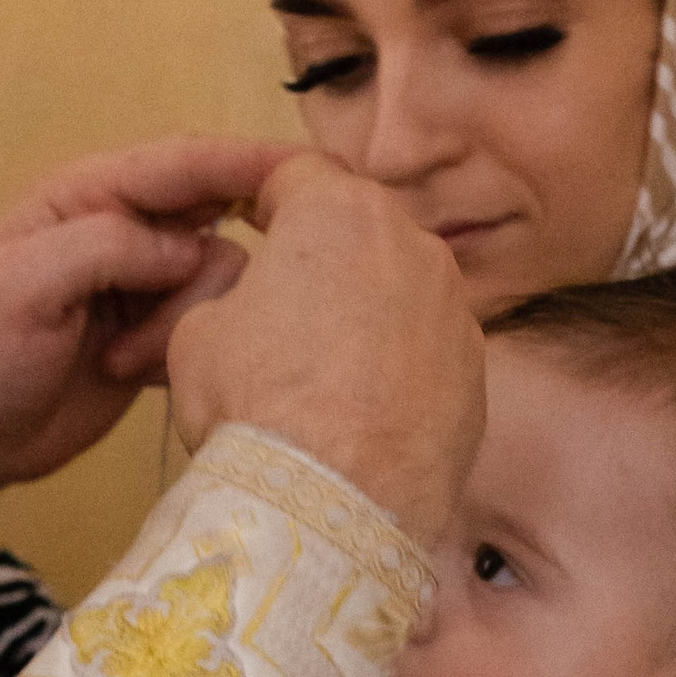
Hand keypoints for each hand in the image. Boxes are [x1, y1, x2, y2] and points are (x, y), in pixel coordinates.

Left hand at [0, 138, 291, 515]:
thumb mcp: (19, 287)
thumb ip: (103, 248)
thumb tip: (192, 246)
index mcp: (84, 197)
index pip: (180, 163)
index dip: (246, 161)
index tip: (312, 169)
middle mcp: (123, 231)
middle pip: (214, 217)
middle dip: (210, 265)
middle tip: (178, 318)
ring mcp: (144, 286)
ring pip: (219, 280)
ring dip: (183, 324)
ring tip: (124, 361)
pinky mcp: (159, 337)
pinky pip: (211, 327)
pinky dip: (188, 351)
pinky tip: (139, 375)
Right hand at [164, 156, 483, 543]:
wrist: (333, 502)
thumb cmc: (255, 402)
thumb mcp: (197, 335)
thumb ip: (229, 294)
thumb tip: (249, 306)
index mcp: (337, 211)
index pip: (298, 174)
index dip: (268, 200)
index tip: (253, 228)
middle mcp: (412, 244)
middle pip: (361, 230)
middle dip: (327, 258)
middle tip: (288, 310)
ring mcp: (455, 309)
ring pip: (404, 291)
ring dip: (371, 314)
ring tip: (331, 374)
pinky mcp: (478, 374)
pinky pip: (431, 352)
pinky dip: (404, 370)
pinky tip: (369, 414)